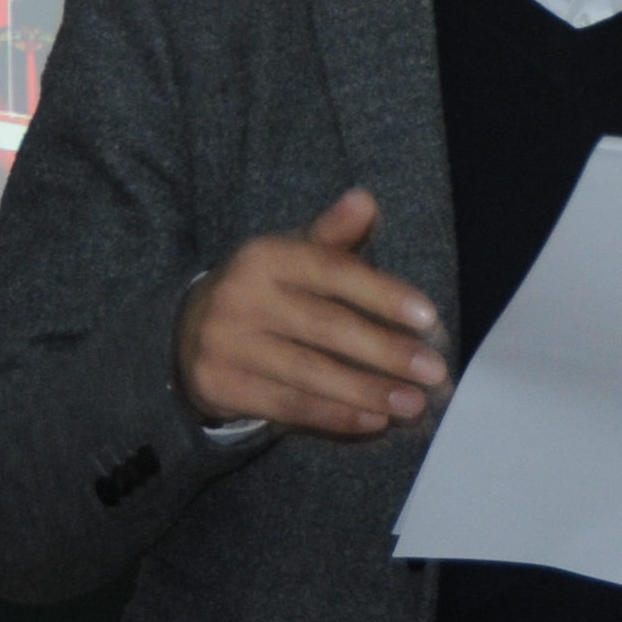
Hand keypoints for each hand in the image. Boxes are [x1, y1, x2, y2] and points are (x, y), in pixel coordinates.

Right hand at [173, 188, 447, 438]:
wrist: (186, 334)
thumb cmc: (263, 292)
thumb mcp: (292, 255)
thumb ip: (333, 236)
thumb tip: (366, 200)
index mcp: (265, 256)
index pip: (333, 272)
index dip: (382, 294)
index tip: (429, 318)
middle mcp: (241, 296)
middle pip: (326, 326)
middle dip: (386, 352)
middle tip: (435, 372)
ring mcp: (226, 343)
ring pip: (310, 372)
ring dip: (368, 391)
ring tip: (413, 404)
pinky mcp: (220, 385)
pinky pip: (288, 405)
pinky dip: (335, 416)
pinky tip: (374, 421)